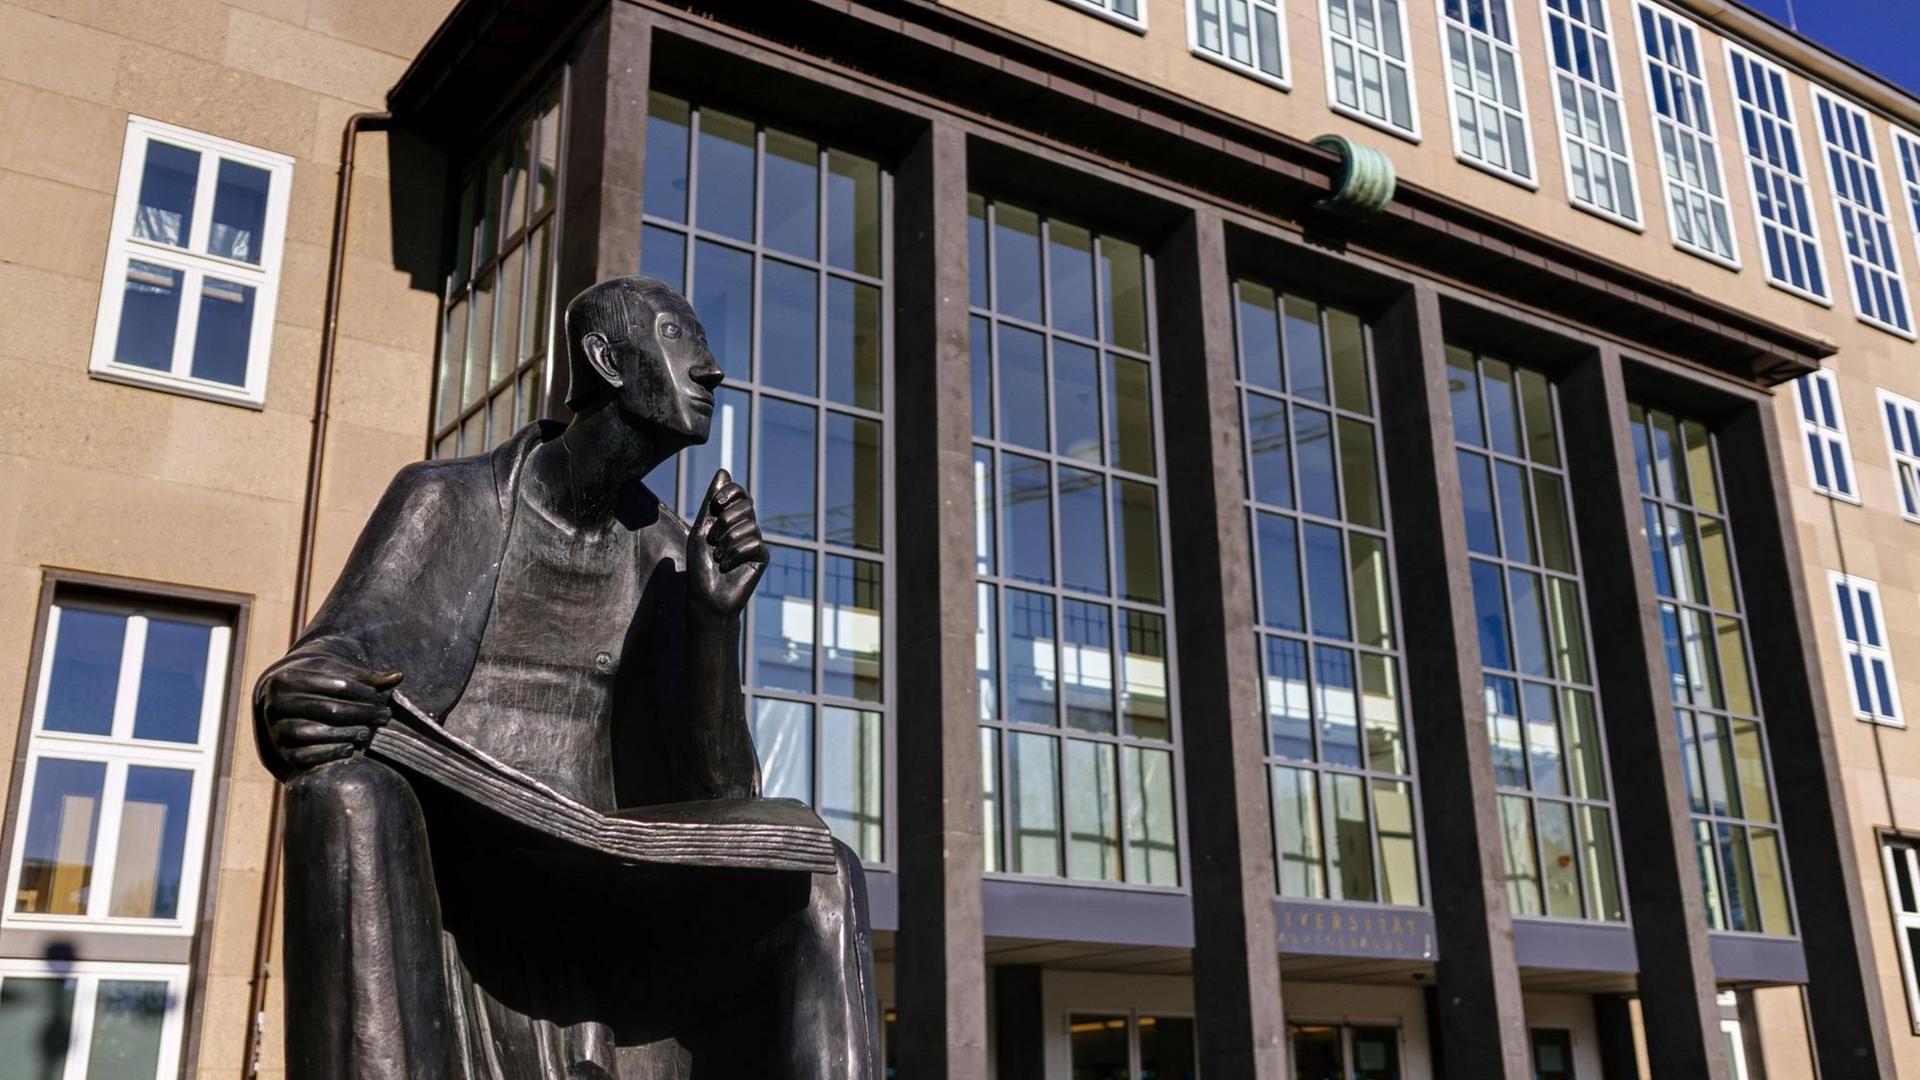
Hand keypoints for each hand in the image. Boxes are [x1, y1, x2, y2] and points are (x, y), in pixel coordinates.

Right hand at [256, 657, 401, 771]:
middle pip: (329, 709)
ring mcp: (276, 730)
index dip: (363, 692)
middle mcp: (275, 704)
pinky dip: (331, 752)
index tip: (380, 698)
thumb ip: (369, 679)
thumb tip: (399, 676)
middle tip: (384, 716)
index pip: (336, 684)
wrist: (291, 711)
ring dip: (348, 733)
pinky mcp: (282, 753)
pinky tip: (350, 747)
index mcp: (287, 679)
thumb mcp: (339, 676)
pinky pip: (307, 756)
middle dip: (362, 713)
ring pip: (316, 733)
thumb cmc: (321, 689)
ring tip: (368, 732)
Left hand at [688, 468, 766, 618]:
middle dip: (724, 521)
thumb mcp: (701, 529)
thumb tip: (723, 471)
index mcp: (730, 518)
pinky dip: (736, 554)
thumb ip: (711, 502)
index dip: (731, 492)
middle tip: (713, 540)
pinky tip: (727, 566)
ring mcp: (755, 542)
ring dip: (727, 542)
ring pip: (750, 525)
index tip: (717, 503)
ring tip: (719, 556)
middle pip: (746, 505)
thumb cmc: (700, 565)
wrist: (706, 597)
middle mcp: (746, 527)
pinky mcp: (762, 558)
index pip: (740, 492)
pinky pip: (755, 543)